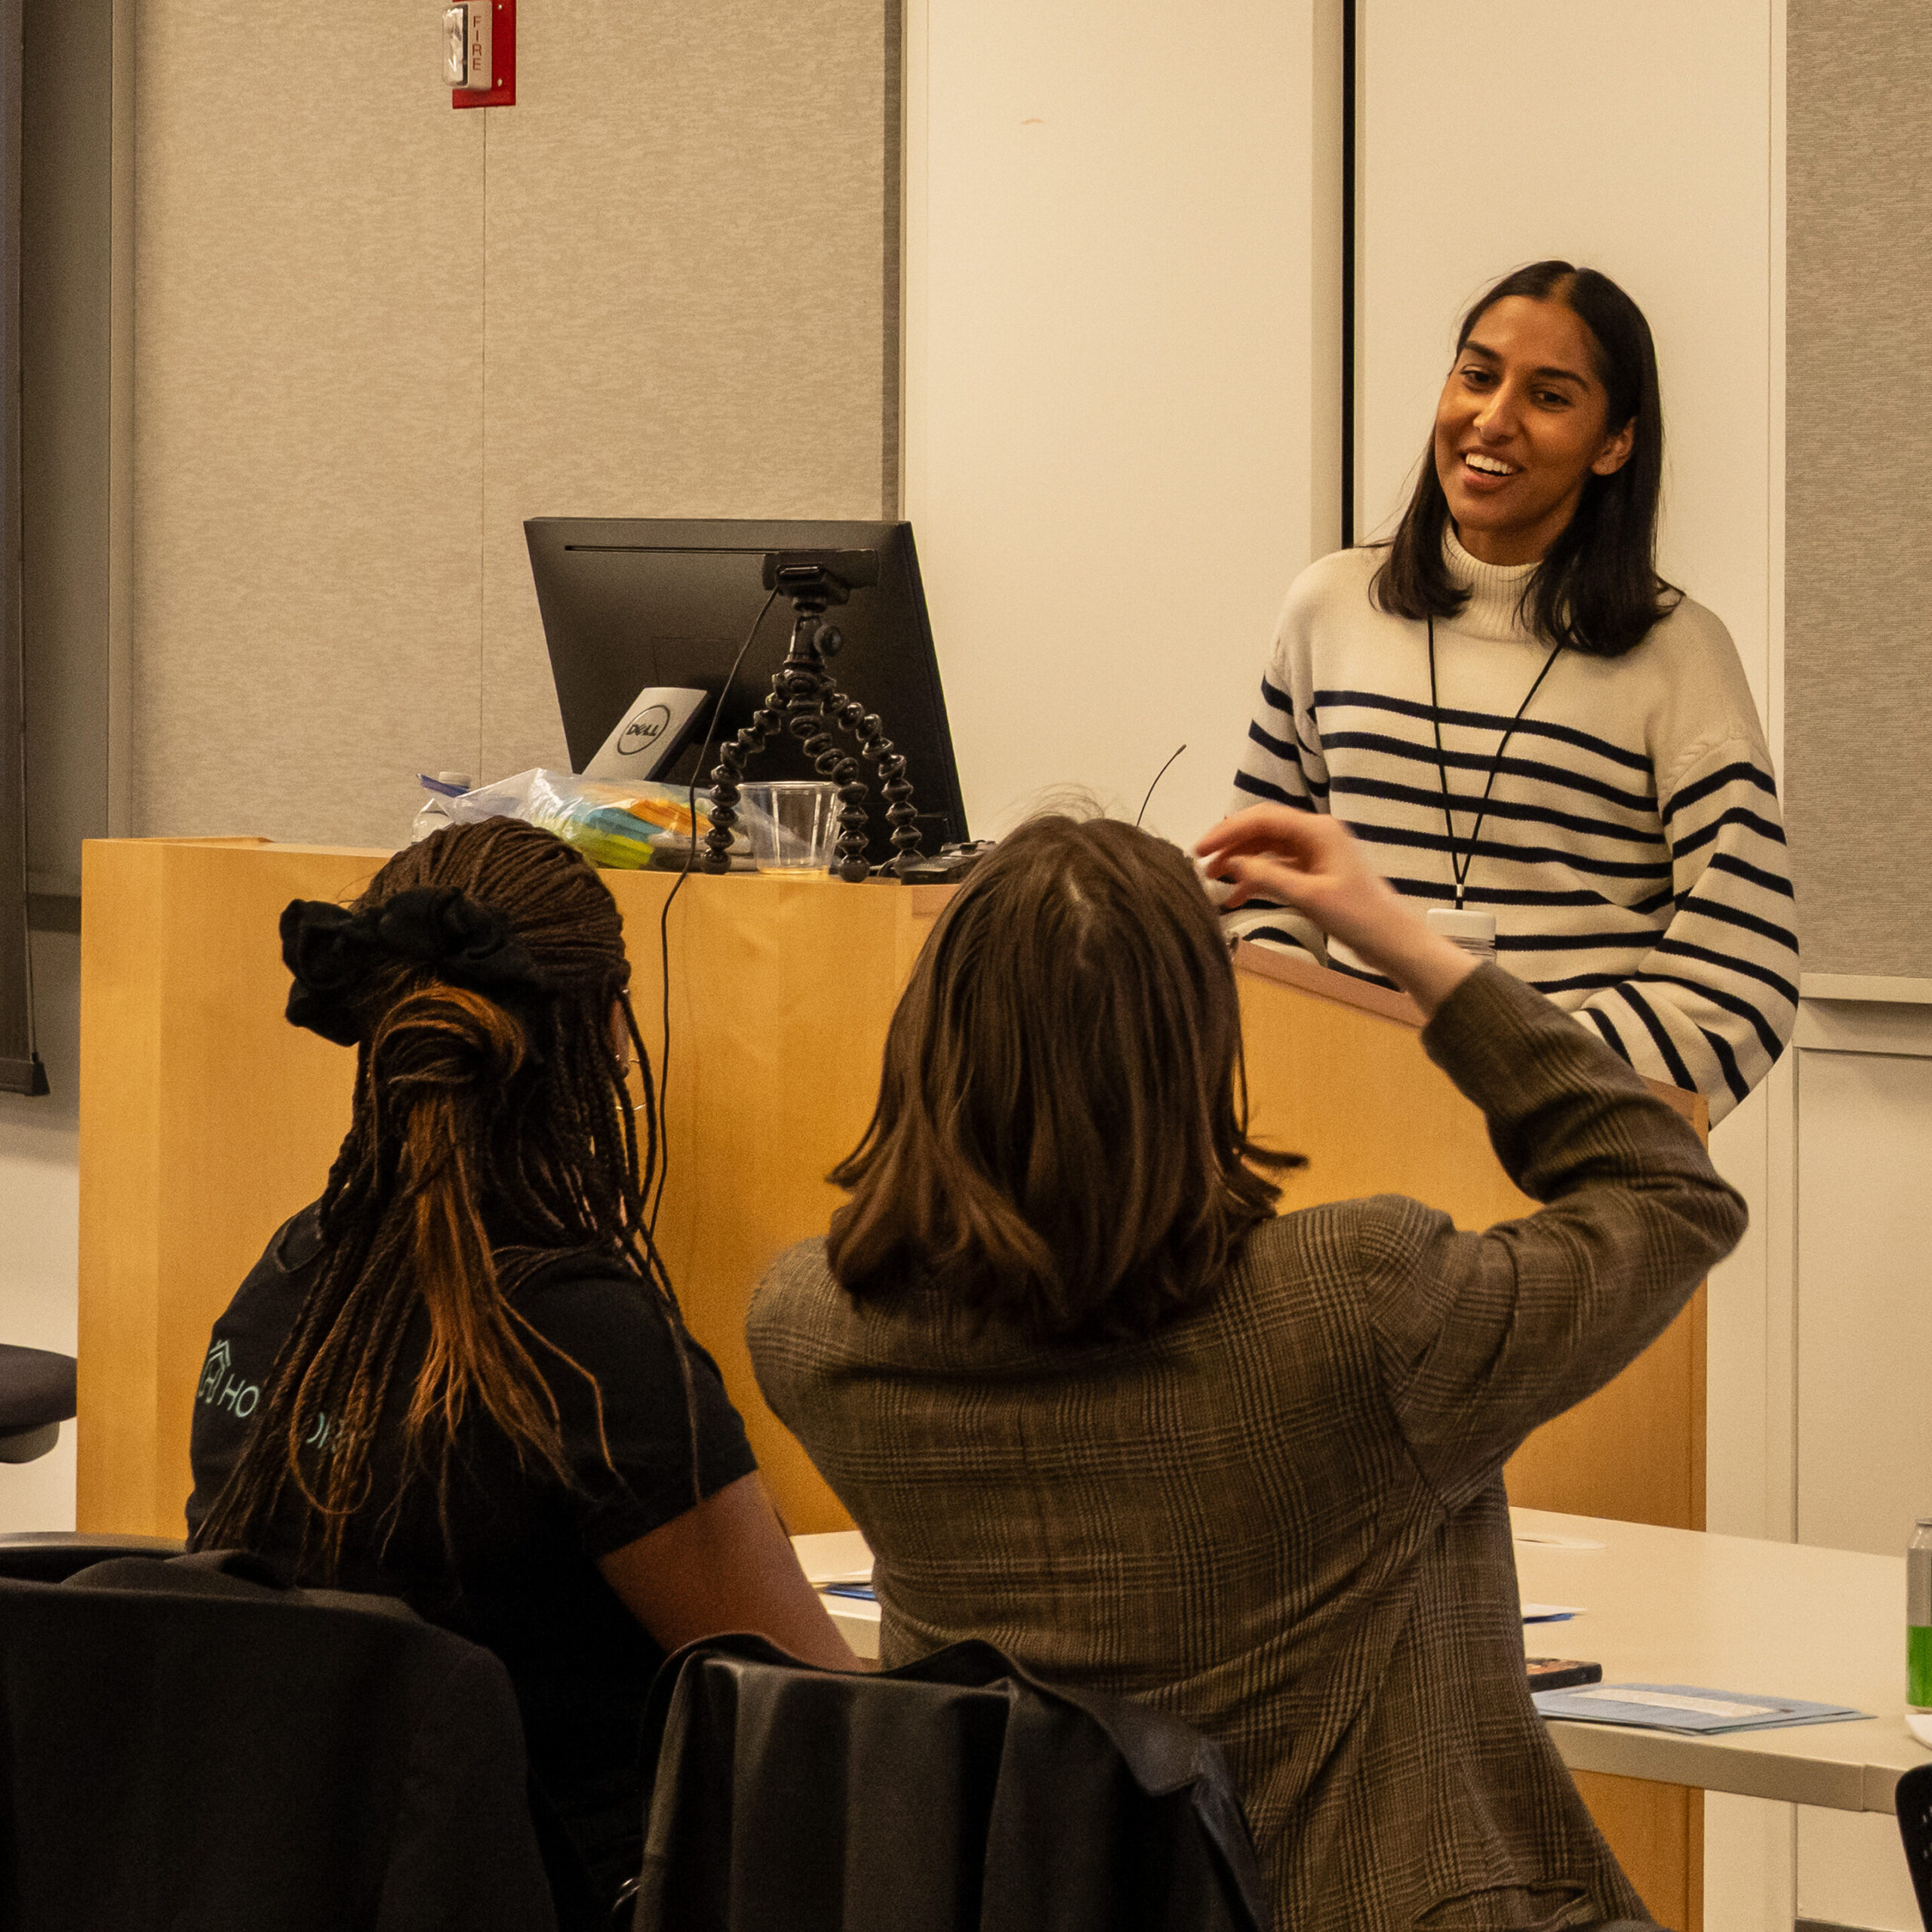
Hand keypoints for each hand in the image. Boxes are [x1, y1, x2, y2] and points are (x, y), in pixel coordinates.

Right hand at [1194, 806, 1476, 1016]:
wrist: (1394, 941)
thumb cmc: (1359, 917)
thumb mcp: (1309, 896)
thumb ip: (1268, 877)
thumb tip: (1231, 864)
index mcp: (1318, 831)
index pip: (1262, 819)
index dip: (1227, 831)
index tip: (1200, 849)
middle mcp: (1316, 836)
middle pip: (1262, 830)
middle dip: (1231, 846)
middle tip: (1202, 866)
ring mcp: (1316, 855)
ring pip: (1268, 850)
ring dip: (1241, 864)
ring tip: (1214, 882)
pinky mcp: (1316, 874)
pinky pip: (1279, 869)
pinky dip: (1257, 880)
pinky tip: (1237, 897)